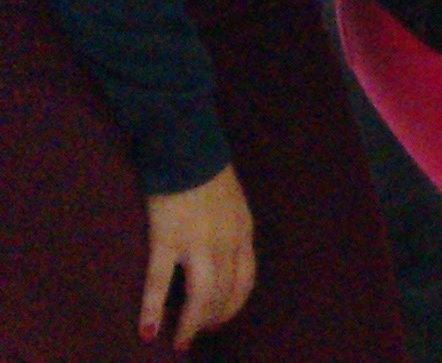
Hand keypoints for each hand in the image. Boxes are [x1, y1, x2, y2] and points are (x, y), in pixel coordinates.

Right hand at [141, 166, 255, 348]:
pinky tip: (147, 330)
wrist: (187, 149)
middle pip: (224, 293)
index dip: (233, 305)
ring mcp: (197, 243)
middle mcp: (226, 243)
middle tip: (197, 334)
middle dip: (211, 319)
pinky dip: (151, 309)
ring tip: (180, 341)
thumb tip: (222, 252)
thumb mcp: (233, 203)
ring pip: (199, 295)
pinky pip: (158, 282)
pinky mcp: (167, 239)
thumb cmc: (207, 173)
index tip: (221, 319)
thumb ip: (229, 229)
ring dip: (190, 323)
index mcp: (243, 233)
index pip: (245, 280)